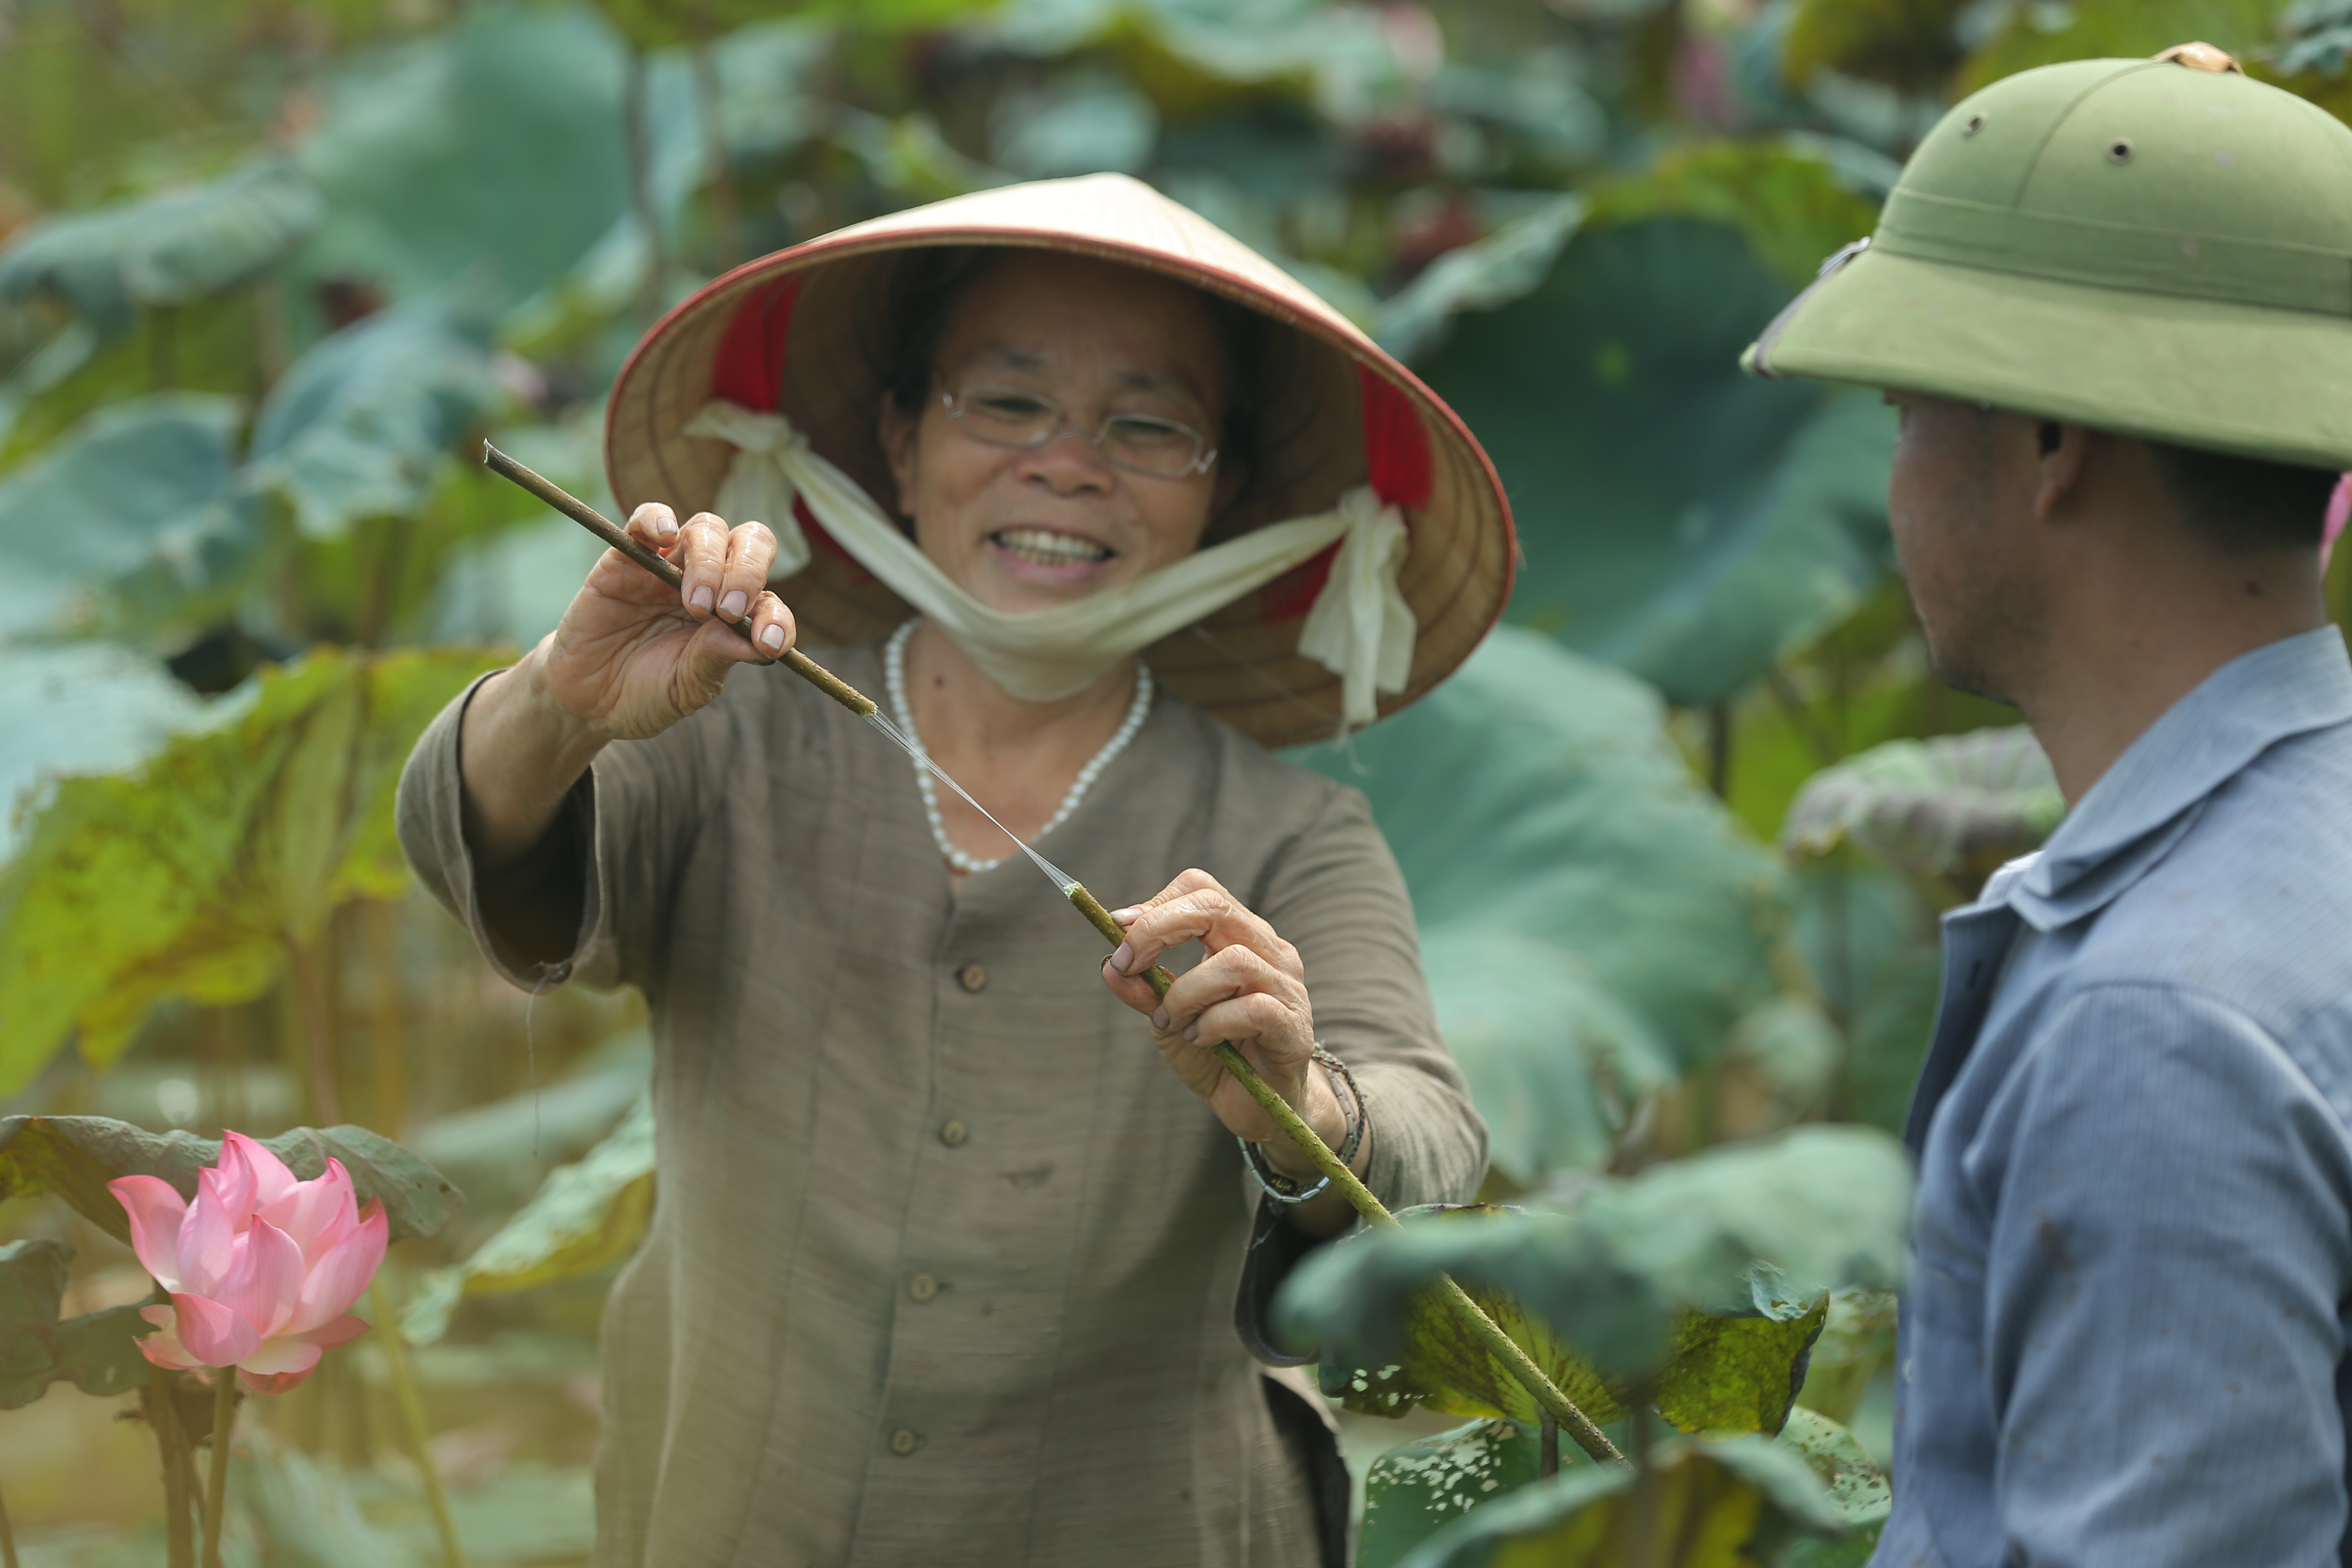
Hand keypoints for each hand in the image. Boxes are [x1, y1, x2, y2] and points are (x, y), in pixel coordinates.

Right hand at [529, 502, 796, 742]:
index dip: (777, 617)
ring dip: (709, 561)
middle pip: (749, 544)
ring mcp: (668, 565)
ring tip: (696, 604)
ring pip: (706, 529)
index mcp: (734, 616)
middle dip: (748, 573)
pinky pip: (648, 518)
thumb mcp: (687, 687)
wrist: (588, 699)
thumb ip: (717, 659)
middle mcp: (710, 582)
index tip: (768, 643)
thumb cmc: (646, 692)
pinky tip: (664, 536)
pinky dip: (658, 518)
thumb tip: (757, 641)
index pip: (770, 599)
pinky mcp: (627, 557)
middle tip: (727, 611)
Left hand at [1099, 869, 1346, 1175]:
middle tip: (1128, 964)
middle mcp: (1269, 952)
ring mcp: (1287, 987)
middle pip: (1216, 908)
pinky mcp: (1295, 1027)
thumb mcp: (1167, 1021)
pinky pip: (1254, 1009)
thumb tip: (1108, 966)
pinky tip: (1201, 1040)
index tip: (1119, 930)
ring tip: (1172, 1022)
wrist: (1261, 1109)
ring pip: (1232, 961)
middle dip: (1159, 929)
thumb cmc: (1218, 1056)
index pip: (1202, 889)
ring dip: (1185, 992)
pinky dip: (1214, 1024)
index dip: (1156, 903)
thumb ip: (1143, 992)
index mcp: (1240, 937)